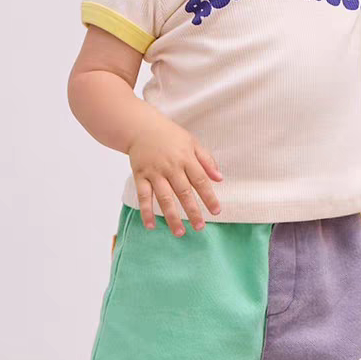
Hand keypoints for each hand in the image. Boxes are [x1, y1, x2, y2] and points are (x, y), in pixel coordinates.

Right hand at [128, 114, 222, 235]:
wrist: (141, 127)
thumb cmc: (170, 136)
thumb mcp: (192, 142)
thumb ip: (207, 160)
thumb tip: (220, 179)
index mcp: (186, 158)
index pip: (201, 181)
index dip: (209, 197)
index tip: (216, 212)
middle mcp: (171, 167)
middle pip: (184, 192)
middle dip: (193, 211)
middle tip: (200, 227)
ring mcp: (154, 172)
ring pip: (165, 198)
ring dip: (172, 216)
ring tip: (180, 233)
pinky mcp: (140, 176)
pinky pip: (144, 196)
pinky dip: (146, 211)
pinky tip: (151, 226)